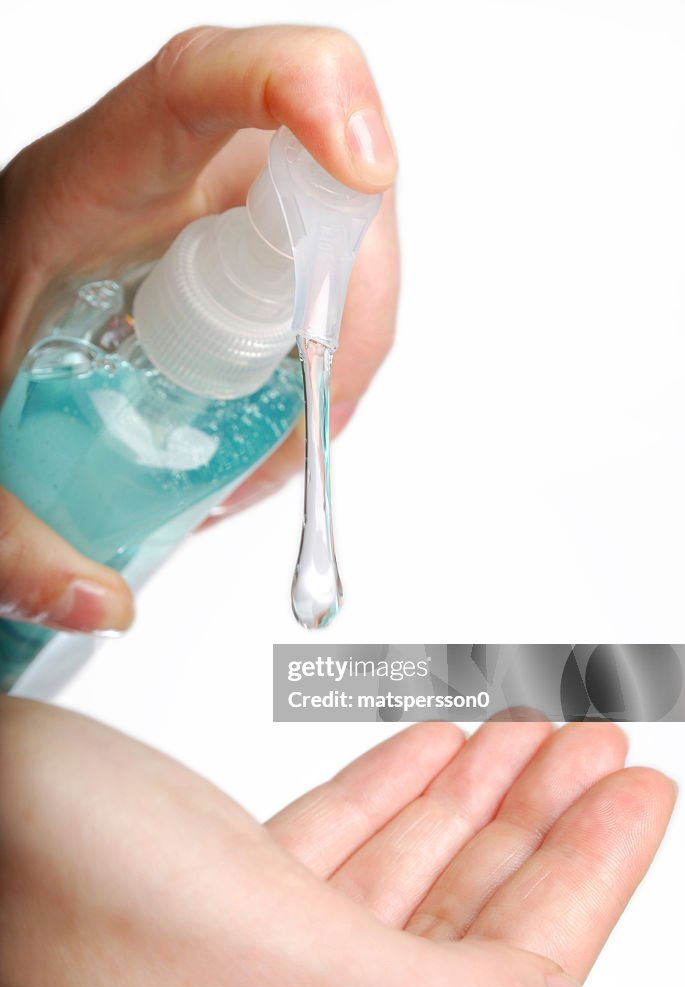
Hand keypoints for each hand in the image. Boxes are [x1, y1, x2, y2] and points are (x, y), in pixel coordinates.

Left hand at [0, 25, 398, 634]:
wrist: (1, 329)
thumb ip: (12, 536)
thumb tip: (93, 598)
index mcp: (96, 184)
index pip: (206, 85)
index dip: (305, 93)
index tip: (363, 163)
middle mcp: (177, 180)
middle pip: (319, 187)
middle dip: (340, 313)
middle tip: (292, 415)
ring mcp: (228, 212)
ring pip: (346, 246)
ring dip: (338, 358)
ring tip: (267, 452)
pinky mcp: (256, 251)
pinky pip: (337, 285)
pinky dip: (328, 369)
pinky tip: (274, 430)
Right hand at [0, 699, 673, 986]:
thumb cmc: (48, 884)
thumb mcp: (266, 948)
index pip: (509, 980)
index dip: (591, 879)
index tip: (640, 794)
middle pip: (467, 917)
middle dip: (545, 821)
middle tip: (604, 753)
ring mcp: (255, 952)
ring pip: (408, 869)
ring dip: (479, 793)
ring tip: (540, 735)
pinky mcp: (218, 896)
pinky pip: (340, 841)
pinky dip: (397, 787)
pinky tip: (437, 752)